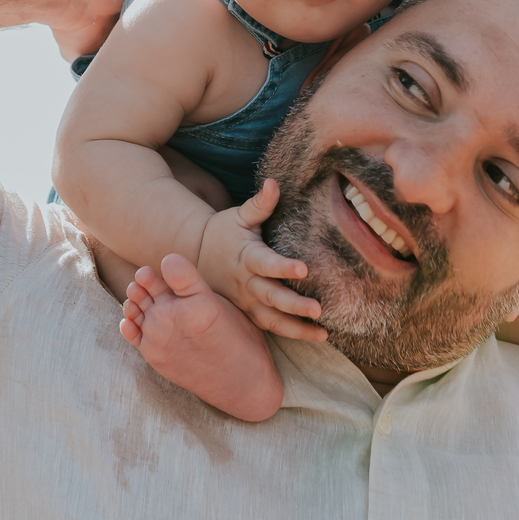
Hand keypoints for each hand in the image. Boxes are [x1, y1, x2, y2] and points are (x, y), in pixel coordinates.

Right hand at [195, 180, 327, 342]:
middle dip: (294, 305)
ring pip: (271, 319)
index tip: (304, 268)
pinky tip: (312, 336)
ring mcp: (246, 302)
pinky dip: (288, 334)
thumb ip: (259, 204)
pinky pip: (268, 327)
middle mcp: (247, 283)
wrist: (196, 258)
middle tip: (318, 310)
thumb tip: (273, 183)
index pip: (266, 263)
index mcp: (247, 257)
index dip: (283, 267)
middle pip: (271, 297)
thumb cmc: (224, 233)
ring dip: (296, 329)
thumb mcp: (239, 217)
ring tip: (322, 334)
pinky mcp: (247, 313)